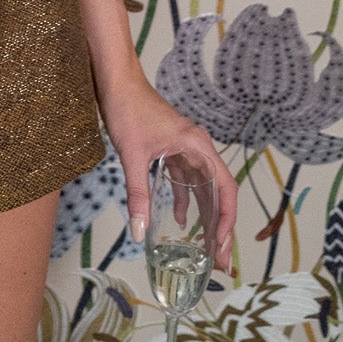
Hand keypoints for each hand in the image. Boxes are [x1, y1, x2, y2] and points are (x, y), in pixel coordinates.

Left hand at [99, 69, 237, 272]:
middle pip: (218, 192)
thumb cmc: (127, 109)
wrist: (115, 80)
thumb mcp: (132, 154)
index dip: (227, 220)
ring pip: (203, 188)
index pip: (225, 188)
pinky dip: (186, 200)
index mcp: (198, 146)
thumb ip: (137, 195)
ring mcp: (185, 149)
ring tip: (205, 249)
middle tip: (219, 261)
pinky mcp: (172, 149)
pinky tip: (182, 220)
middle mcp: (198, 148)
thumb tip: (140, 232)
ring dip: (205, 217)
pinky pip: (186, 180)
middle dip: (219, 227)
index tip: (221, 246)